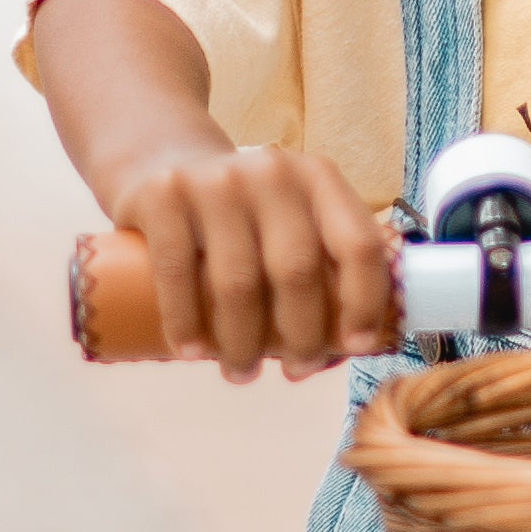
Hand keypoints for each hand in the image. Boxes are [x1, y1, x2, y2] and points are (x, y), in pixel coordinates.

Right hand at [109, 136, 398, 377]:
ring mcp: (215, 181)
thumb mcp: (291, 215)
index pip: (357, 242)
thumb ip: (321, 263)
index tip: (357, 345)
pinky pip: (177, 273)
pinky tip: (191, 352)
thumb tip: (346, 348)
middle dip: (301, 337)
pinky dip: (186, 324)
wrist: (165, 160)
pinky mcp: (164, 195)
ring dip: (241, 344)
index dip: (366, 300)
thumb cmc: (245, 214)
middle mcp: (271, 172)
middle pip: (297, 271)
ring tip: (241, 371)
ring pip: (237, 283)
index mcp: (318, 178)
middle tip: (296, 371)